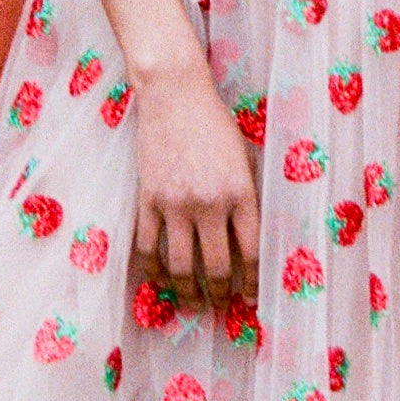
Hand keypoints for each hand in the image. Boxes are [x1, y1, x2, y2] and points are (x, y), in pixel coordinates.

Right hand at [130, 57, 261, 309]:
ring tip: (192, 304)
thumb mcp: (244, 158)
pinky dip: (153, 271)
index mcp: (241, 193)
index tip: (251, 298)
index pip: (251, 253)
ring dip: (188, 293)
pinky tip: (160, 282)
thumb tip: (249, 240)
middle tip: (222, 306)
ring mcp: (175, 204)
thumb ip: (247, 197)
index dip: (252, 283)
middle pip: (216, 267)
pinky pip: (148, 247)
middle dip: (221, 294)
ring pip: (180, 266)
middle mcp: (209, 204)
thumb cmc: (215, 123)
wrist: (174, 94)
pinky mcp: (147, 199)